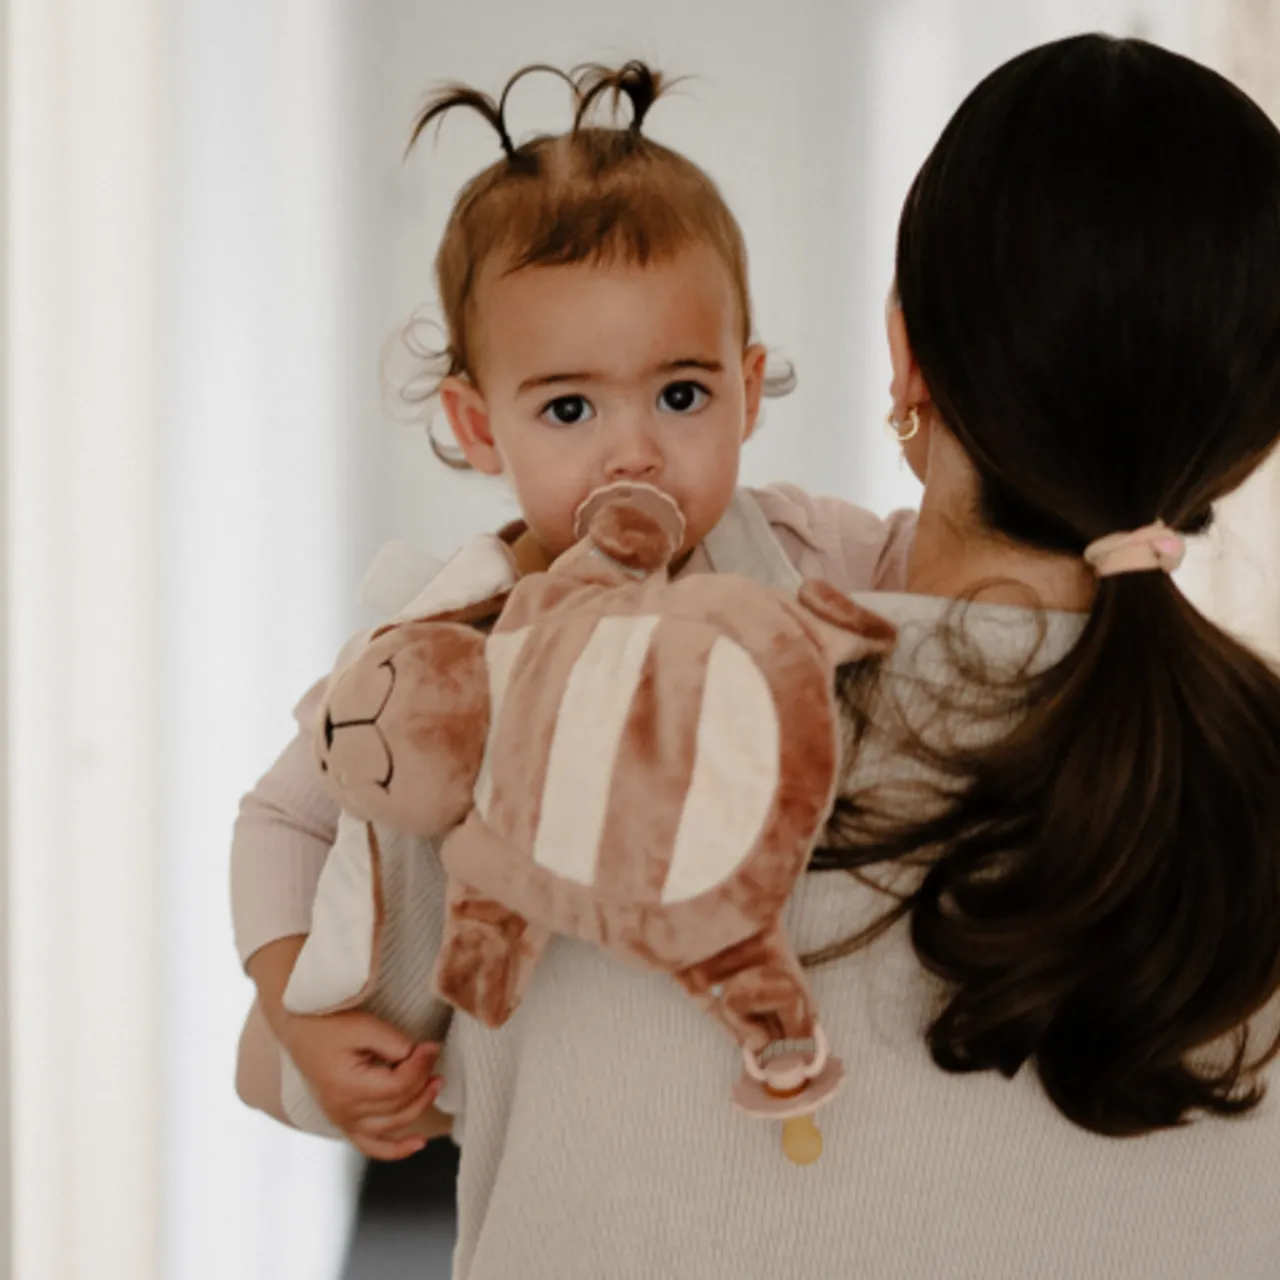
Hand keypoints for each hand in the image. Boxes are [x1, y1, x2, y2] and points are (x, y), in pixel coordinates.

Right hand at [280, 1009, 443, 1160]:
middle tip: (433, 1054)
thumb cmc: (330, 1026)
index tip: (431, 1045)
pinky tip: (418, 1143)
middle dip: (422, 1079)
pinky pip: (372, 1146)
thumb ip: (395, 1043)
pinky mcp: (344, 1123)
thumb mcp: (364, 1026)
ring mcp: (343, 1121)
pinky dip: (396, 1149)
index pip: (397, 1086)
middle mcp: (343, 1112)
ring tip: (436, 1082)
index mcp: (346, 1088)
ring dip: (419, 1106)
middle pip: (398, 1105)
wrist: (301, 1031)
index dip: (421, 1066)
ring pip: (392, 1125)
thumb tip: (424, 1056)